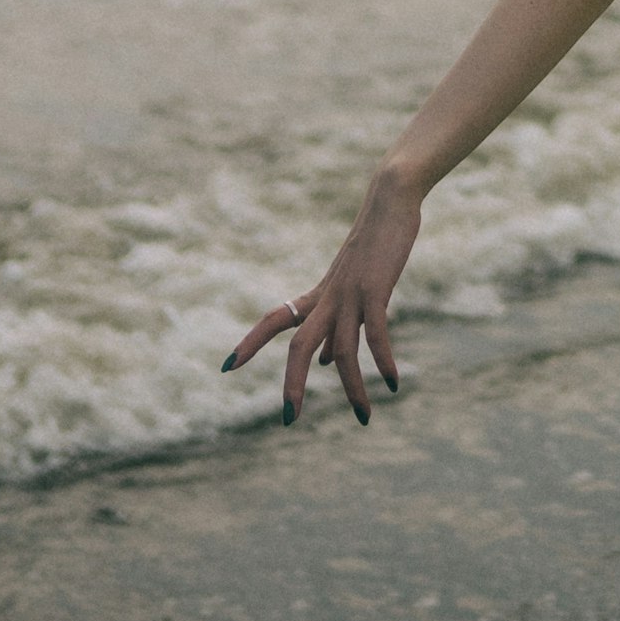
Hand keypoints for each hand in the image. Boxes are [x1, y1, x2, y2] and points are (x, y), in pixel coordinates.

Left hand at [223, 174, 418, 425]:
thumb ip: (334, 326)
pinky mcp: (375, 290)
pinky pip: (376, 335)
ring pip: (342, 352)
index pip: (273, 320)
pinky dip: (382, 362)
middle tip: (288, 419)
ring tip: (364, 418)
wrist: (389, 201)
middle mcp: (327, 298)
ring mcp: (350, 294)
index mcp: (318, 297)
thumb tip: (323, 363)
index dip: (250, 343)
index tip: (226, 367)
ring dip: (352, 388)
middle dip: (292, 383)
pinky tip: (392, 383)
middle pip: (299, 346)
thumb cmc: (372, 242)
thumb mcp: (348, 287)